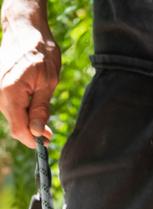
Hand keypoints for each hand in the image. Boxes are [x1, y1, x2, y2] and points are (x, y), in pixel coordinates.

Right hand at [0, 5, 59, 146]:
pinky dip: (23, 110)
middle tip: (51, 132)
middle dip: (33, 131)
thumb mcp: (48, 83)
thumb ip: (41, 110)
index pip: (19, 129)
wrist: (24, 30)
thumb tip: (38, 133)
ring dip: (28, 120)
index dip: (33, 141)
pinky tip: (33, 102)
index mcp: (10, 92)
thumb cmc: (40, 53)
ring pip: (13, 116)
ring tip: (43, 111)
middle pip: (15, 124)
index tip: (47, 142)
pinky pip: (10, 106)